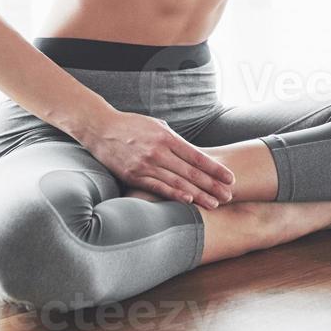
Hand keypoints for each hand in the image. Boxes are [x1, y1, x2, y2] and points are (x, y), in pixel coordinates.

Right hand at [81, 110, 235, 207]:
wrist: (101, 128)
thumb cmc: (132, 125)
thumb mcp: (156, 126)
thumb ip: (174, 140)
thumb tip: (192, 154)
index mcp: (167, 137)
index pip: (197, 156)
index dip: (215, 169)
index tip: (230, 178)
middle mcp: (158, 151)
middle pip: (191, 172)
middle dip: (212, 185)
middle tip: (229, 196)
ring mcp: (146, 165)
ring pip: (177, 183)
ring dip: (198, 195)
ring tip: (214, 204)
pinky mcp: (134, 176)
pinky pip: (157, 188)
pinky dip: (174, 195)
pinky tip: (188, 201)